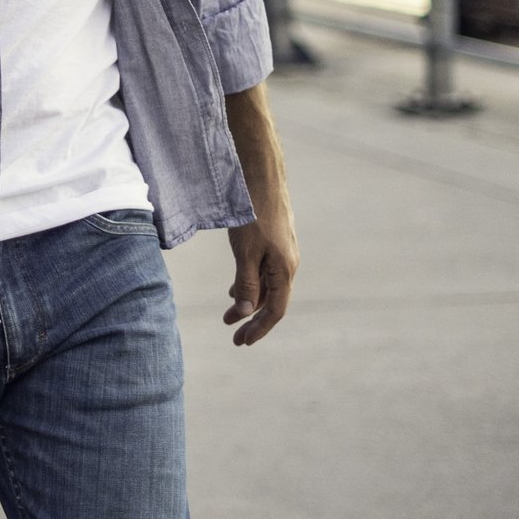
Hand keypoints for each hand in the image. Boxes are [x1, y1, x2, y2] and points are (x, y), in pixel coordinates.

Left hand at [223, 203, 296, 345]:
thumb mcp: (246, 252)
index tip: (241, 342)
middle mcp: (288, 264)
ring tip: (229, 314)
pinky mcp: (273, 241)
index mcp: (285, 270)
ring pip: (267, 286)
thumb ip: (247, 283)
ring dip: (249, 301)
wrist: (261, 177)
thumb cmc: (253, 214)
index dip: (259, 329)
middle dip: (252, 320)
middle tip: (233, 335)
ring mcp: (282, 252)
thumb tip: (247, 313)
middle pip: (272, 301)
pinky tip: (236, 288)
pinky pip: (264, 271)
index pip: (275, 311)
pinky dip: (250, 283)